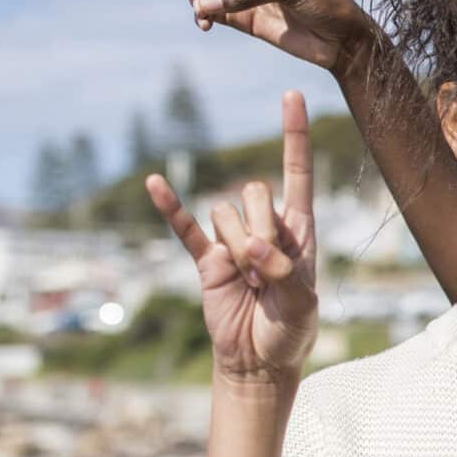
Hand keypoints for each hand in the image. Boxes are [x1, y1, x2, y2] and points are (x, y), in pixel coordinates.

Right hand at [148, 90, 319, 384]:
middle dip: (259, 230)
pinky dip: (170, 207)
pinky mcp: (206, 260)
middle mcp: (266, 227)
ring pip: (224, 213)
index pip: (297, 173)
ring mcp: (233, 240)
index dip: (295, 136)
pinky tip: (155, 183)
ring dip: (235, 248)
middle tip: (266, 272)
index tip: (291, 95)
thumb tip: (253, 249)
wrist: (258, 361)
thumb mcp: (302, 304)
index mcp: (299, 229)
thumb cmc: (290, 331)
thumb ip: (284, 273)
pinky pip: (185, 228)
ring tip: (249, 283)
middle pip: (253, 193)